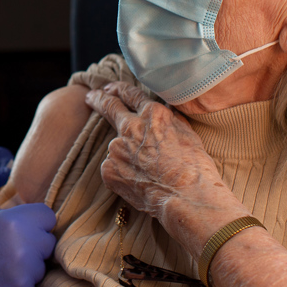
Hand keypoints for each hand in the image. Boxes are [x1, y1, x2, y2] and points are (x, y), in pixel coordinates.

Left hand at [0, 147, 12, 253]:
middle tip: (16, 199)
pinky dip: (1, 218)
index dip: (9, 163)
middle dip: (12, 186)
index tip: (14, 177)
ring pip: (3, 198)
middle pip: (4, 177)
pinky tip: (2, 225)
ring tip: (8, 214)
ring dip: (8, 205)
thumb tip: (11, 173)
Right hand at [0, 204, 56, 286]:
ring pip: (39, 268)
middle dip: (33, 245)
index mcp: (13, 221)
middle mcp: (23, 247)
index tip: (28, 228)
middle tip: (9, 250)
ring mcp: (24, 275)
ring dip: (26, 268)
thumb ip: (4, 216)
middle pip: (47, 243)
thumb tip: (22, 217)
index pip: (48, 217)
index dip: (37, 222)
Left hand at [85, 83, 243, 251]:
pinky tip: (139, 184)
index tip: (109, 89)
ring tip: (146, 172)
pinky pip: (113, 168)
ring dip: (124, 154)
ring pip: (116, 147)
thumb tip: (163, 108)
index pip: (130, 94)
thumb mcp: (187, 132)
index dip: (118, 89)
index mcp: (152, 114)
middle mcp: (131, 127)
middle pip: (109, 106)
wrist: (187, 198)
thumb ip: (169, 118)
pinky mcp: (108, 169)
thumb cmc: (195, 168)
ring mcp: (116, 148)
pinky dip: (122, 173)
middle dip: (98, 99)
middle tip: (91, 97)